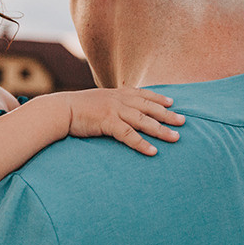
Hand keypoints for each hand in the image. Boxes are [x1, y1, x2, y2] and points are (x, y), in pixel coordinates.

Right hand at [59, 88, 183, 155]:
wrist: (59, 110)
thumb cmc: (75, 108)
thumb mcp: (95, 100)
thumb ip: (109, 103)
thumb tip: (115, 110)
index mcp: (116, 93)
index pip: (142, 94)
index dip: (158, 98)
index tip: (172, 102)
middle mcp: (118, 99)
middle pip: (149, 107)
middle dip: (167, 114)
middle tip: (183, 121)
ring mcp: (114, 110)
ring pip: (143, 121)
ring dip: (161, 129)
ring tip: (176, 137)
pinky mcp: (107, 122)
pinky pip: (129, 135)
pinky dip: (142, 143)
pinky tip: (153, 151)